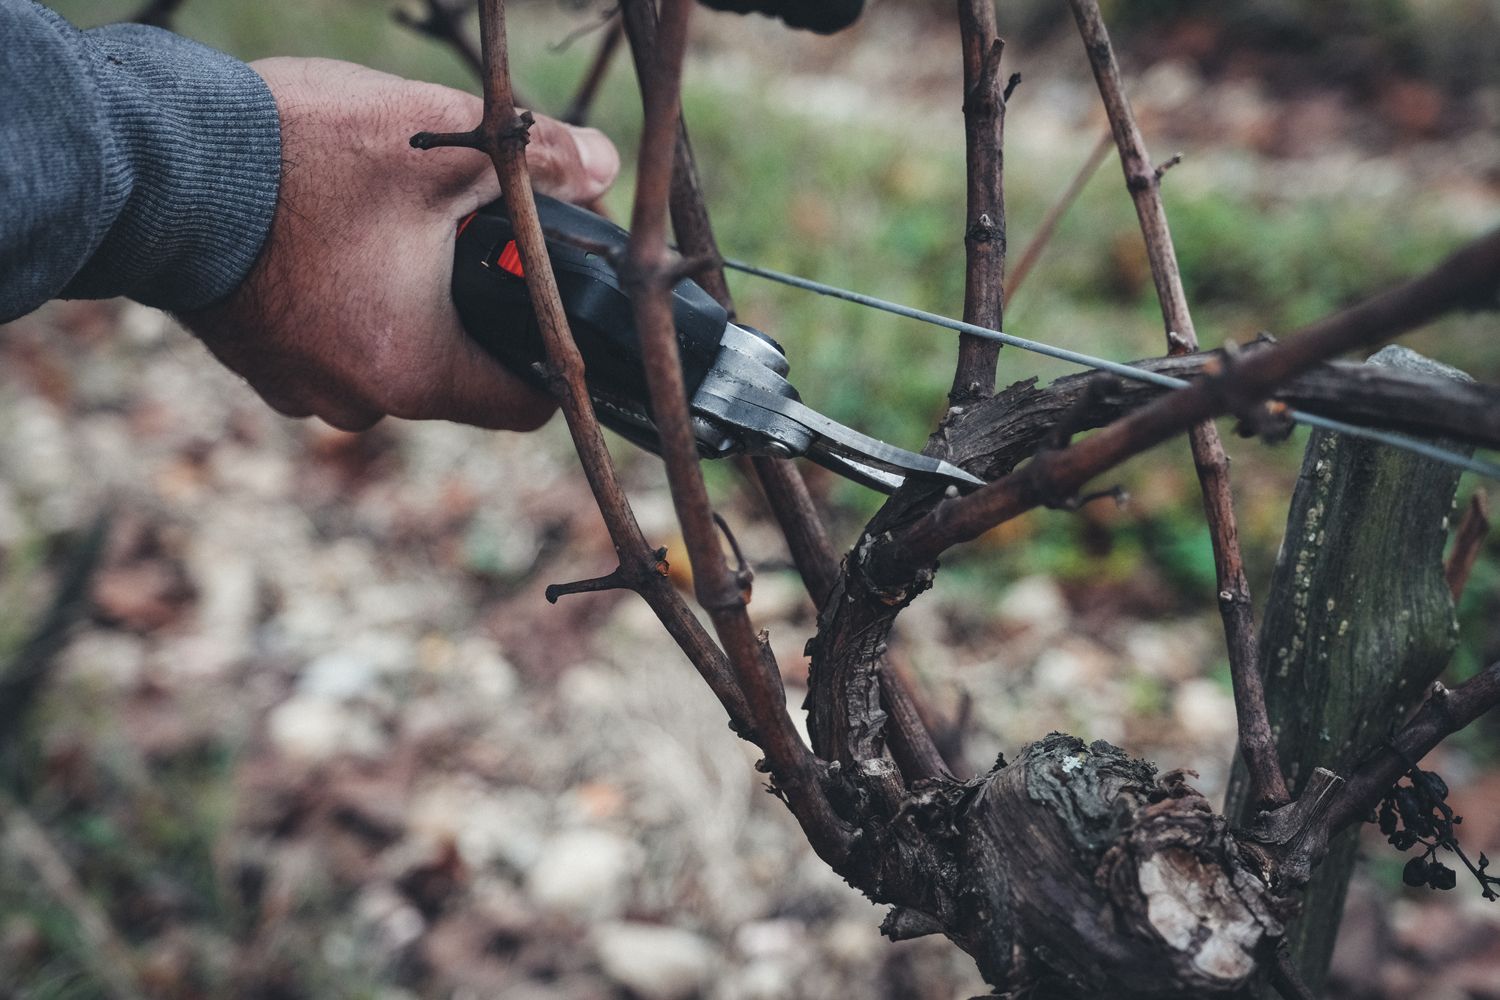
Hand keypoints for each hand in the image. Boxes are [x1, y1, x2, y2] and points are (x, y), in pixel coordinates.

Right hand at [184, 57, 619, 430]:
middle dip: (472, 312)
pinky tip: (333, 239)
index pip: (527, 405)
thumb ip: (538, 161)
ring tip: (391, 230)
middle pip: (457, 375)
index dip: (553, 356)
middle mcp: (357, 400)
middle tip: (465, 238)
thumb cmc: (299, 161)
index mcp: (416, 372)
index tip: (550, 308)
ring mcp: (295, 385)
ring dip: (403, 303)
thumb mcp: (441, 145)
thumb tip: (600, 167)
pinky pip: (327, 343)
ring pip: (389, 356)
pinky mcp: (251, 356)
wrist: (154, 161)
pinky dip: (344, 302)